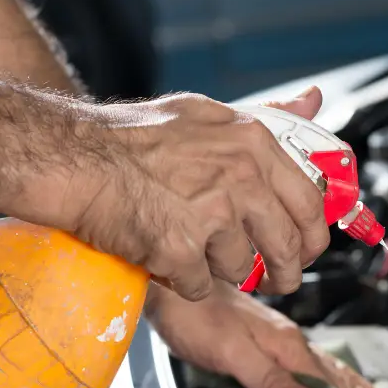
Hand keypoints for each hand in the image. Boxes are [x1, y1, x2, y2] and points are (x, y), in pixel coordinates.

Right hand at [56, 87, 330, 300]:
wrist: (73, 159)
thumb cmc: (129, 137)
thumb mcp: (206, 114)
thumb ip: (264, 117)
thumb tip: (313, 101)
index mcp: (253, 143)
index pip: (310, 202)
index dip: (312, 236)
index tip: (306, 249)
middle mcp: (241, 177)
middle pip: (288, 246)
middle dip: (285, 273)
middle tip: (275, 280)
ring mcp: (213, 215)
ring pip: (241, 270)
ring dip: (219, 270)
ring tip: (189, 249)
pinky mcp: (182, 250)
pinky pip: (200, 286)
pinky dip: (183, 281)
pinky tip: (164, 258)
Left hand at [145, 281, 387, 387]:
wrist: (172, 282)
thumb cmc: (194, 315)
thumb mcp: (230, 352)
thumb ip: (269, 379)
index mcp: (288, 348)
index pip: (340, 387)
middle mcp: (291, 342)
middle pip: (345, 378)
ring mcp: (282, 339)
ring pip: (334, 370)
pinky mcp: (270, 339)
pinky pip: (315, 364)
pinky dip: (338, 379)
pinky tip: (339, 383)